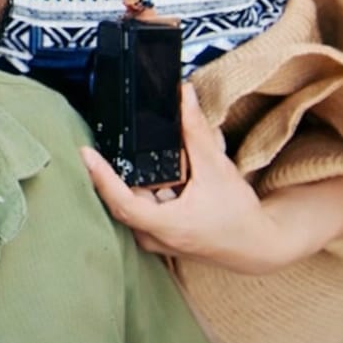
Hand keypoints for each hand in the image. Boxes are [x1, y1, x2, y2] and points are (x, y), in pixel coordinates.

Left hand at [80, 85, 295, 274]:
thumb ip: (196, 131)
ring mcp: (155, 239)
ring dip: (125, 180)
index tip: (85, 154)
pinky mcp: (158, 235)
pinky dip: (138, 189)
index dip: (102, 178)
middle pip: (119, 200)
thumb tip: (184, 95)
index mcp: (167, 225)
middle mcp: (155, 236)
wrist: (257, 246)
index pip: (122, 202)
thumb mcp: (216, 167)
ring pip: (128, 204)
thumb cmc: (238, 214)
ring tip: (114, 154)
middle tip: (94, 143)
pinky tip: (142, 171)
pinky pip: (137, 209)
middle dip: (109, 172)